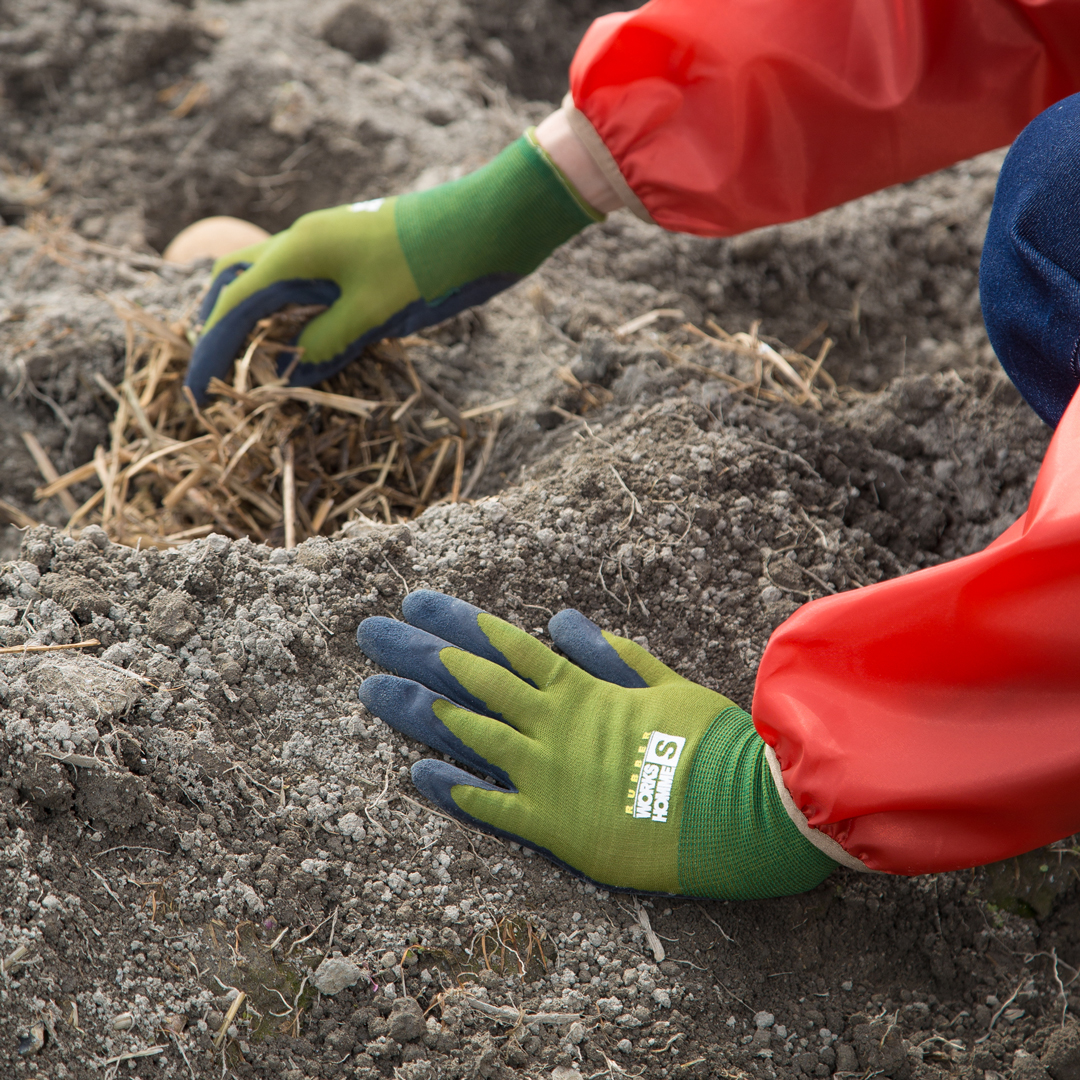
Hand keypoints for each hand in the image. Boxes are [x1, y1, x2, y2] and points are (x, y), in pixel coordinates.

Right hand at [184, 196, 421, 403]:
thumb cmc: (424, 268)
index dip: (213, 351)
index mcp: (296, 254)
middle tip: (217, 371)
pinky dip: (285, 306)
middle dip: (221, 326)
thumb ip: (325, 344)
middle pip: (238, 281)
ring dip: (252, 314)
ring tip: (248, 356)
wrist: (479, 223)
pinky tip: (296, 329)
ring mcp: (325, 239)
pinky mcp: (348, 246)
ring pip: (268, 276)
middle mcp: (301, 240)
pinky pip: (299, 277)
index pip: (234, 306)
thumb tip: (289, 372)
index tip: (199, 392)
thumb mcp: (371, 315)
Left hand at [356, 591, 836, 897]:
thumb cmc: (708, 743)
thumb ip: (612, 656)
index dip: (457, 622)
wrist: (736, 810)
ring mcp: (546, 773)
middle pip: (471, 680)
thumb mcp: (664, 685)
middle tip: (371, 633)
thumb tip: (565, 623)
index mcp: (579, 689)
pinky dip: (453, 788)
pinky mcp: (552, 825)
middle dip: (418, 653)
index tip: (417, 603)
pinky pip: (490, 805)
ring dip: (418, 710)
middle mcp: (552, 725)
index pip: (505, 646)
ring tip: (374, 689)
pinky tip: (416, 773)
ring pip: (468, 733)